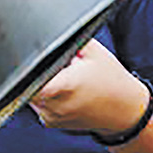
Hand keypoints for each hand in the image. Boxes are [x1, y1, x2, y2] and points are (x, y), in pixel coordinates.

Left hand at [30, 39, 148, 134]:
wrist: (125, 109)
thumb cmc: (112, 80)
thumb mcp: (95, 51)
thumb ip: (72, 39)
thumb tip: (50, 30)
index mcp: (67, 84)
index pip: (32, 80)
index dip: (27, 68)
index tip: (33, 60)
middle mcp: (58, 104)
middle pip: (29, 83)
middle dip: (38, 71)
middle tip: (59, 67)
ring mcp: (53, 116)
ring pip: (30, 94)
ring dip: (40, 84)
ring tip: (63, 79)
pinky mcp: (52, 123)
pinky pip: (37, 104)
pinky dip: (44, 96)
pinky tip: (63, 91)